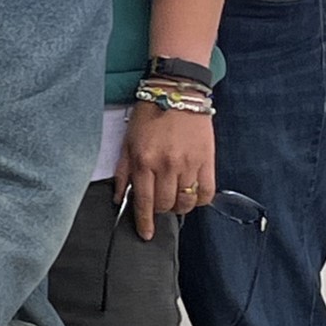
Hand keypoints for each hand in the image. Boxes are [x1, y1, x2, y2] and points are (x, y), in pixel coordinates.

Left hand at [118, 103, 215, 239]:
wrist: (176, 92)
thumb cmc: (148, 115)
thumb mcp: (128, 142)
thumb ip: (123, 172)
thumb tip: (118, 198)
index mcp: (143, 161)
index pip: (143, 201)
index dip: (144, 222)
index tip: (146, 234)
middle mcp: (166, 165)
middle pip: (165, 204)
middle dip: (160, 210)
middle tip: (159, 203)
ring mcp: (189, 164)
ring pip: (185, 201)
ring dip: (179, 207)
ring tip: (175, 199)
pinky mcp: (207, 160)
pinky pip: (206, 192)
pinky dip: (200, 200)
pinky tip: (192, 195)